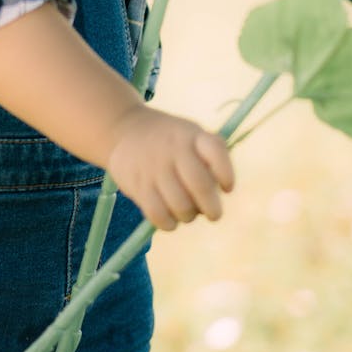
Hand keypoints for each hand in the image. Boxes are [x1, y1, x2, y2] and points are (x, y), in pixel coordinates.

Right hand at [107, 106, 234, 230]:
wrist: (124, 128)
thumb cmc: (169, 138)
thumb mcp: (191, 133)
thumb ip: (212, 154)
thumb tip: (224, 190)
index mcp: (191, 135)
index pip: (216, 153)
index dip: (226, 174)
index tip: (227, 187)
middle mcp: (173, 149)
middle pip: (200, 185)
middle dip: (212, 207)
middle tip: (213, 214)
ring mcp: (154, 167)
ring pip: (181, 206)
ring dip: (189, 215)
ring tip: (187, 211)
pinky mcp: (138, 185)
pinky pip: (158, 215)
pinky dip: (168, 223)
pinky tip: (170, 218)